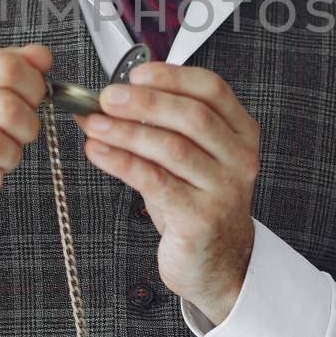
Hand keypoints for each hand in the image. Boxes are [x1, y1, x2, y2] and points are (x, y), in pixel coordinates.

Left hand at [73, 63, 258, 323]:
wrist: (216, 262)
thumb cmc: (197, 204)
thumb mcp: (189, 159)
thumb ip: (160, 127)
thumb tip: (108, 100)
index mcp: (241, 134)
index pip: (213, 90)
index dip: (172, 76)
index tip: (136, 74)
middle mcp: (239, 159)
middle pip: (193, 116)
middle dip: (144, 102)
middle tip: (107, 97)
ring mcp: (224, 190)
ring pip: (172, 148)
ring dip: (126, 131)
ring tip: (94, 123)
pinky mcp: (200, 218)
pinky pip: (156, 181)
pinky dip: (122, 162)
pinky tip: (99, 152)